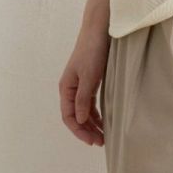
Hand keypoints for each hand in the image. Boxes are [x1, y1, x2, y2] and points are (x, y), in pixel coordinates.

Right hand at [60, 23, 109, 144]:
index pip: (69, 116)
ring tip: (105, 136)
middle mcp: (71, 88)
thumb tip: (79, 120)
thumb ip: (83, 99)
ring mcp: (80, 85)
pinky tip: (106, 121)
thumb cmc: (92, 51)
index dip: (79, 131)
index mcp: (66, 88)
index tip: (92, 141)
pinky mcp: (90, 81)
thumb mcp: (89, 76)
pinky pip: (91, 103)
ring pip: (84, 111)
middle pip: (76, 116)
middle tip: (101, 143)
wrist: (99, 29)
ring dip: (93, 124)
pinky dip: (97, 114)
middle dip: (87, 131)